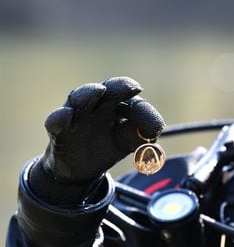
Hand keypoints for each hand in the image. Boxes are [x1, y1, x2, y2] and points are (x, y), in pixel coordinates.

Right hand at [28, 77, 165, 203]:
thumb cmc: (111, 146)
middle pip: (110, 88)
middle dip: (119, 86)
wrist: (82, 168)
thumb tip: (153, 139)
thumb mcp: (131, 143)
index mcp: (121, 104)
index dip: (145, 112)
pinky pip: (56, 120)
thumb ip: (144, 139)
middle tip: (130, 87)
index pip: (136, 102)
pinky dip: (60, 117)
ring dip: (89, 93)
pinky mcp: (58, 129)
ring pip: (80, 97)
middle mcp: (100, 103)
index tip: (154, 128)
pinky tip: (67, 117)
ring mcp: (78, 114)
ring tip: (98, 91)